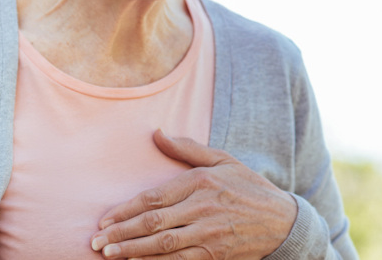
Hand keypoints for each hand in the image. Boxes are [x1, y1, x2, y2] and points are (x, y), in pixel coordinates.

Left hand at [89, 129, 296, 258]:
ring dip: (133, 251)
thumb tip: (156, 133)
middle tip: (97, 242)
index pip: (153, 198)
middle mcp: (203, 209)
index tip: (104, 219)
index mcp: (200, 183)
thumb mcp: (222, 160)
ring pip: (164, 246)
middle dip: (121, 234)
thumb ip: (187, 148)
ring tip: (110, 254)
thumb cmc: (248, 187)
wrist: (284, 221)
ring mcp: (210, 234)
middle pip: (154, 224)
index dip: (125, 210)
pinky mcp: (217, 255)